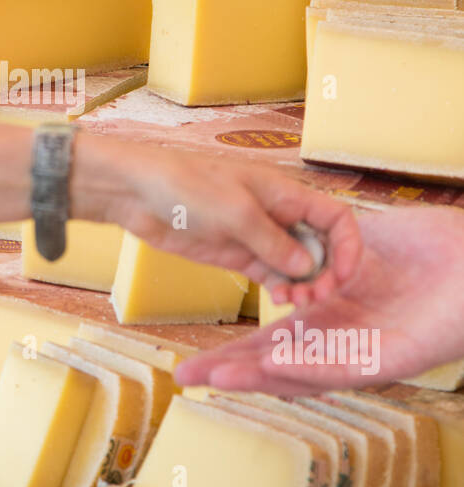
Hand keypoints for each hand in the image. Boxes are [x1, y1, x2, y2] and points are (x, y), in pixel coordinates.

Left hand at [82, 141, 360, 300]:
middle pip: (321, 246)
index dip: (349, 246)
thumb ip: (272, 241)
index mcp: (286, 193)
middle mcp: (279, 215)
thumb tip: (308, 266)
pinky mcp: (237, 254)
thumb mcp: (234, 211)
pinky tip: (279, 300)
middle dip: (326, 273)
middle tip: (316, 298)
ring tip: (295, 302)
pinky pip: (272, 274)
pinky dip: (281, 288)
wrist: (136, 193)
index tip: (346, 276)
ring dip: (304, 285)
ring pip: (297, 265)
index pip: (335, 218)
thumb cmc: (184, 185)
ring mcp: (258, 236)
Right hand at [176, 205, 463, 391]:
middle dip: (233, 372)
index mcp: (339, 315)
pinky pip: (345, 366)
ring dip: (260, 376)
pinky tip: (273, 365)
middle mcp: (350, 340)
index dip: (238, 350)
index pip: (278, 340)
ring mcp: (371, 352)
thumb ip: (324, 244)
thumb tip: (283, 240)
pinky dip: (307, 367)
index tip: (198, 357)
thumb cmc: (439, 244)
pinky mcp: (397, 357)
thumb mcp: (364, 236)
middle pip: (281, 364)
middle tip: (184, 378)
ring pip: (306, 372)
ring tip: (214, 378)